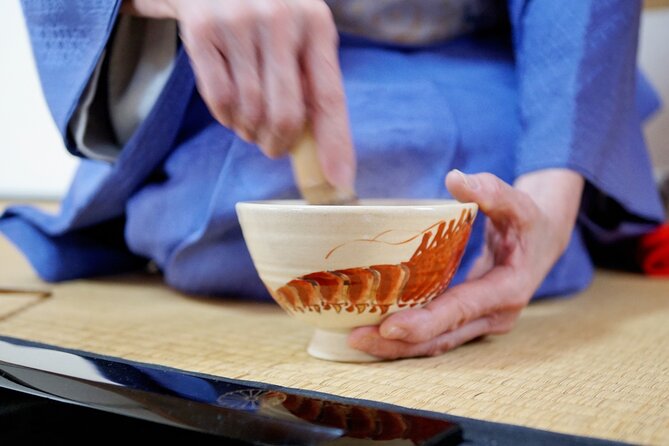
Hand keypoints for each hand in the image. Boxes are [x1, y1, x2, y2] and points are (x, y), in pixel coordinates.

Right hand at [121, 0, 354, 189]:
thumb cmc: (266, 14)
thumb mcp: (299, 32)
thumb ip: (312, 80)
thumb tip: (325, 153)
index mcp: (316, 22)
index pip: (330, 97)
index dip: (335, 145)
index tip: (338, 182)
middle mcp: (281, 19)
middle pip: (287, 115)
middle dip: (279, 144)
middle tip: (274, 148)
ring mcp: (239, 23)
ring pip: (250, 112)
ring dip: (251, 132)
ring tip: (251, 123)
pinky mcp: (202, 29)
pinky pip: (220, 101)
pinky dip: (226, 119)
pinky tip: (231, 111)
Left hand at [348, 169, 584, 358]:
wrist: (543, 243)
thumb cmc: (528, 223)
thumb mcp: (517, 203)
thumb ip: (491, 191)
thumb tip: (456, 179)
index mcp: (507, 290)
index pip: (459, 310)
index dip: (424, 321)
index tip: (388, 327)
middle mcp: (494, 316)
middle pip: (441, 338)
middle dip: (399, 344)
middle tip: (356, 339)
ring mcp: (481, 323)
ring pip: (436, 344)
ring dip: (397, 348)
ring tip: (356, 340)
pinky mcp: (467, 322)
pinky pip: (435, 336)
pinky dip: (406, 339)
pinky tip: (374, 332)